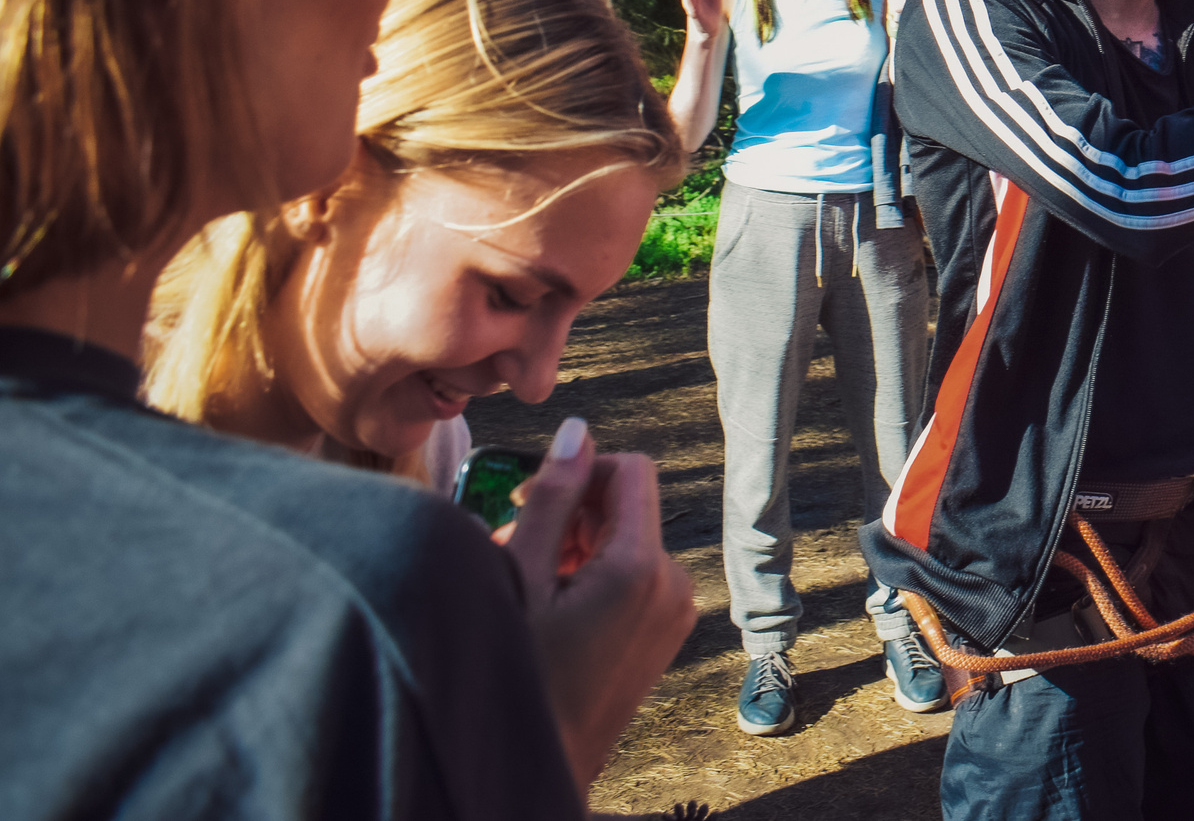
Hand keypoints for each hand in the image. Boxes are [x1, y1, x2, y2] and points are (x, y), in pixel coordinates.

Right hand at [507, 418, 696, 789]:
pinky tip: (549, 607)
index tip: (531, 500)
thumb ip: (549, 499)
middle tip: (513, 547)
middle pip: (627, 507)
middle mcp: (674, 584)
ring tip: (526, 585)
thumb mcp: (519, 580)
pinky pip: (633, 577)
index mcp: (644, 567)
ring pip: (624, 542)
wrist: (540, 768)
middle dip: (569, 516)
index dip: (580, 472)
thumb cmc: (519, 679)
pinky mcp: (666, 633)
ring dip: (574, 548)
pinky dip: (592, 577)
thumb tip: (576, 431)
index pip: (632, 470)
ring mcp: (675, 612)